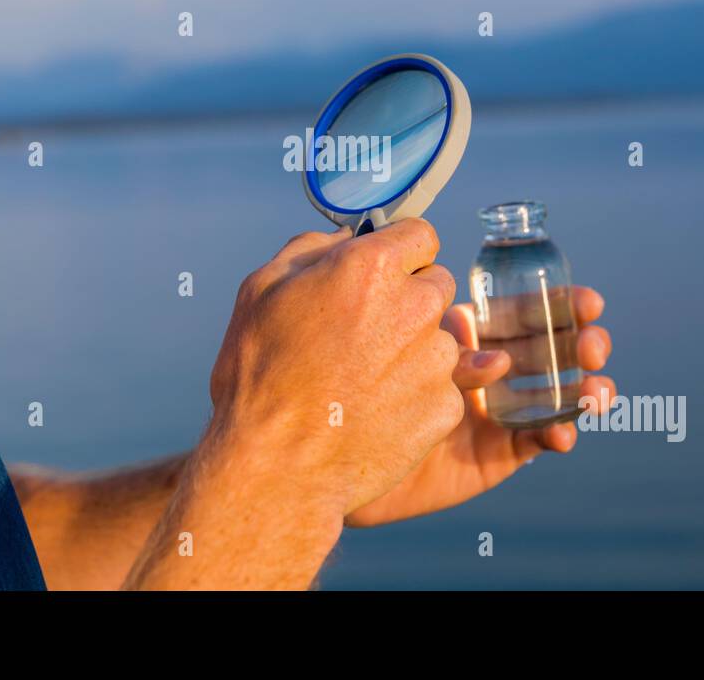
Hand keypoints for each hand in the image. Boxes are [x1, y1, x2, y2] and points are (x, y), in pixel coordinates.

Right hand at [207, 219, 465, 519]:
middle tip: (363, 332)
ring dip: (413, 351)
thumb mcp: (260, 291)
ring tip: (361, 379)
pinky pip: (440, 388)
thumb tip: (343, 240)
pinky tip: (374, 411)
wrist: (276, 467)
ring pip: (439, 339)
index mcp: (371, 269)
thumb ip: (309, 249)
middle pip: (435, 285)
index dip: (399, 252)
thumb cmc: (261, 377)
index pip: (420, 235)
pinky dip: (416, 397)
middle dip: (407, 300)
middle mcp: (414, 307)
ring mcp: (434, 360)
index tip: (383, 272)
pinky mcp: (443, 407)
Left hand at [345, 286, 614, 527]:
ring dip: (583, 387)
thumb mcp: (387, 342)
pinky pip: (534, 441)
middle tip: (595, 343)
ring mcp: (495, 409)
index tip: (588, 301)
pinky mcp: (495, 452)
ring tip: (596, 390)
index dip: (559, 304)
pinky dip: (556, 434)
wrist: (329, 452)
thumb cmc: (347, 384)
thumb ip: (428, 332)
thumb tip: (479, 337)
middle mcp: (488, 367)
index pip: (523, 310)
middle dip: (580, 342)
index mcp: (468, 331)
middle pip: (549, 348)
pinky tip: (564, 433)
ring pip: (553, 392)